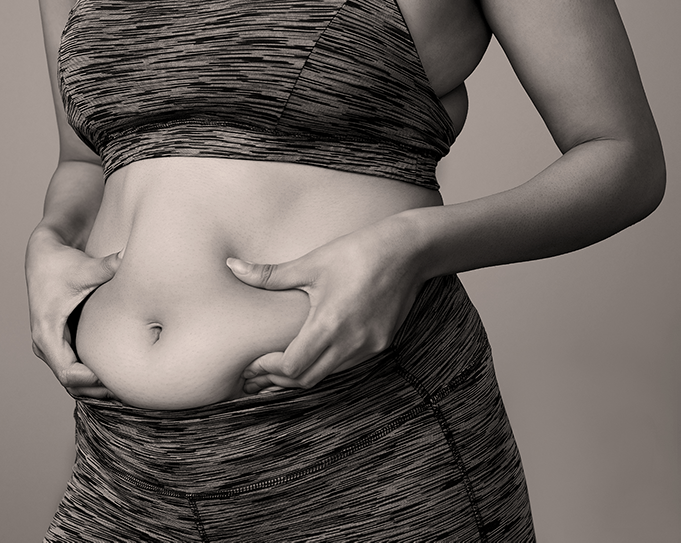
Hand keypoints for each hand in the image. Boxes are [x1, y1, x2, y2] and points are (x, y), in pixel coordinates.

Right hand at [25, 228, 121, 398]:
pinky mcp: (61, 342)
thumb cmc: (61, 263)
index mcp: (48, 333)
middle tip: (132, 389)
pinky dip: (95, 377)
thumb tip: (130, 258)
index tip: (119, 380)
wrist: (45, 256)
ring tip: (130, 387)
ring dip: (98, 388)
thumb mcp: (85, 267)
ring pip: (74, 381)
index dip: (93, 382)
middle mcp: (46, 344)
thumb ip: (108, 266)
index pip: (67, 373)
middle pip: (72, 384)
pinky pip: (76, 369)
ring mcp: (53, 345)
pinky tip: (121, 375)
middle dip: (100, 390)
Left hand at [227, 214, 426, 393]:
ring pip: (329, 374)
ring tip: (282, 365)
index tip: (254, 363)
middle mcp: (351, 342)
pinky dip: (327, 364)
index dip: (269, 370)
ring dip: (304, 373)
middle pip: (308, 380)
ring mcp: (369, 346)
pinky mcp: (381, 343)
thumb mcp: (311, 263)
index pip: (292, 367)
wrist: (406, 251)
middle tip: (260, 372)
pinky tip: (316, 352)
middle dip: (281, 379)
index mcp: (329, 324)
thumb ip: (269, 274)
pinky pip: (348, 364)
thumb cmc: (356, 253)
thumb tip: (232, 266)